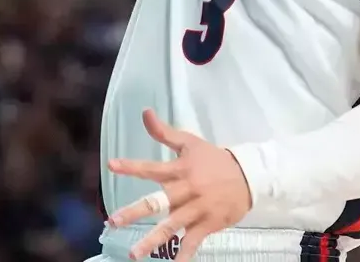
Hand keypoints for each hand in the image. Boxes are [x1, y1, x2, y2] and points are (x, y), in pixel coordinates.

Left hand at [106, 109, 253, 261]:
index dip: (132, 166)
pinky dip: (184, 255)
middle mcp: (187, 189)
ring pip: (172, 225)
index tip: (111, 165)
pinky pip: (193, 241)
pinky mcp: (207, 223)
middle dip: (135, 212)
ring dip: (153, 240)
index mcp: (180, 169)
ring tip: (134, 254)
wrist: (248, 176)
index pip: (152, 167)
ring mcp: (197, 208)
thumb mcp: (190, 143)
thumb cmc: (214, 160)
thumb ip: (164, 133)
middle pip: (158, 201)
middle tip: (113, 221)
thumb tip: (145, 112)